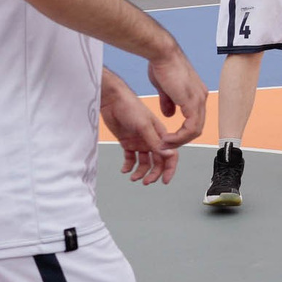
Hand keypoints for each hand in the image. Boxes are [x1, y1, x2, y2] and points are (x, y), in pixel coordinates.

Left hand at [101, 69, 192, 184]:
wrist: (112, 100)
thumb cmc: (131, 107)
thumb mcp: (144, 126)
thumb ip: (155, 142)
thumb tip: (169, 156)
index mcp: (160, 134)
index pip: (169, 154)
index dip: (169, 168)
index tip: (165, 181)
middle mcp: (152, 139)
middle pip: (157, 161)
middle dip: (153, 173)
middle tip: (146, 182)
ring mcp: (139, 141)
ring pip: (144, 162)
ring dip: (141, 172)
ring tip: (133, 177)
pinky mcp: (127, 142)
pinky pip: (130, 158)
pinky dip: (129, 166)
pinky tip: (125, 170)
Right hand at [141, 41, 207, 149]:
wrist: (162, 54)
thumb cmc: (162, 66)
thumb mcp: (165, 89)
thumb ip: (169, 102)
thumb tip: (169, 115)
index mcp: (196, 94)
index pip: (194, 120)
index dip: (182, 133)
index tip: (167, 138)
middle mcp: (201, 97)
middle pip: (197, 127)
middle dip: (181, 140)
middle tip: (166, 145)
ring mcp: (199, 99)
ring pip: (195, 130)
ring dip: (179, 141)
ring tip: (164, 144)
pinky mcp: (192, 101)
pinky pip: (191, 127)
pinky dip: (179, 137)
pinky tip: (167, 138)